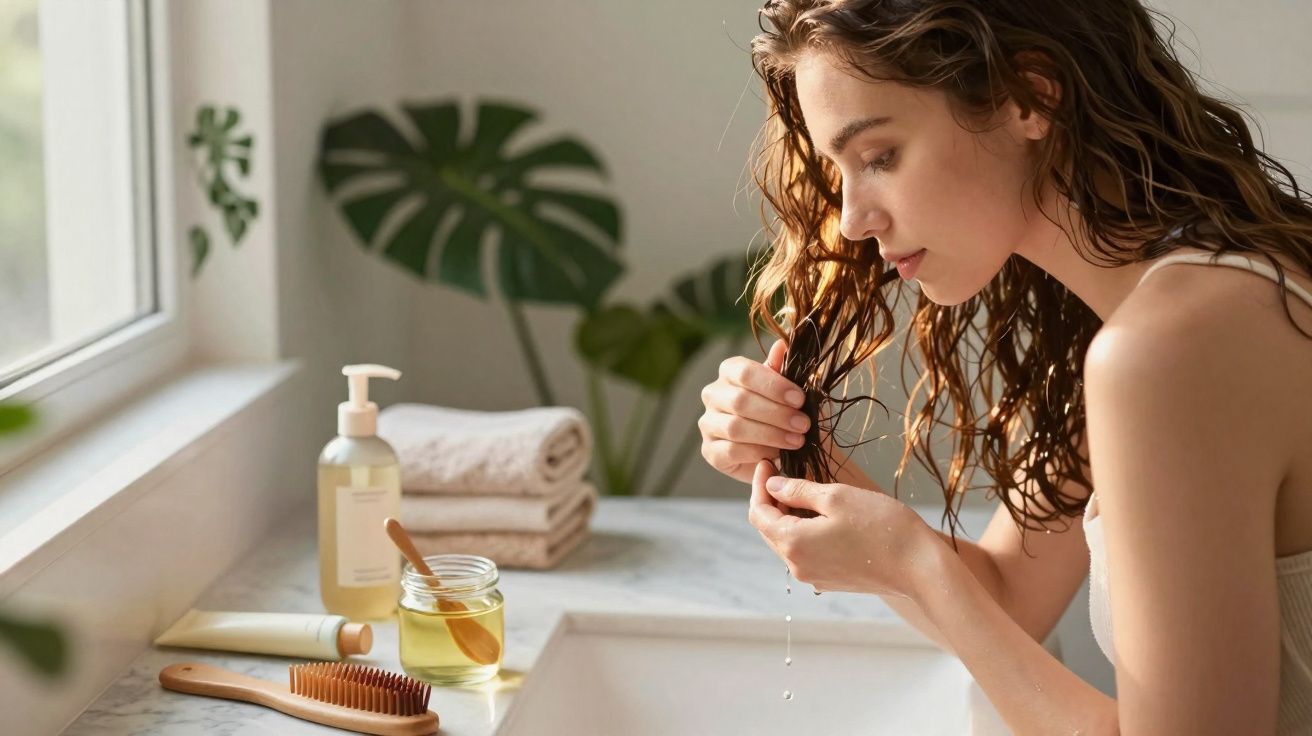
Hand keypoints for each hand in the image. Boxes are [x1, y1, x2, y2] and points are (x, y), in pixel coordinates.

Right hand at [699, 338, 810, 483]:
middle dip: (777, 413)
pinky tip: (778, 455)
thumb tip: (781, 344)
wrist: (778, 450)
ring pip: (735, 427)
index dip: (773, 385)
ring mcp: (708, 423)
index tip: (800, 399)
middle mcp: (713, 394)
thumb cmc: (782, 413)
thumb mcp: (788, 390)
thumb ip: (783, 370)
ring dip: (771, 435)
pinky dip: (758, 452)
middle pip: (740, 401)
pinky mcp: (710, 451)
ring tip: (796, 441)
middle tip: (803, 424)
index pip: (745, 372)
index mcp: (729, 371)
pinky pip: (731, 451)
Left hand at [748, 459, 931, 597]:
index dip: (759, 485)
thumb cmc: (882, 527)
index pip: (759, 513)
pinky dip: (805, 531)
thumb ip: (798, 491)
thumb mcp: (836, 497)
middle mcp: (798, 566)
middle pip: (769, 529)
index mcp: (793, 543)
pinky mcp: (831, 580)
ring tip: (803, 490)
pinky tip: (821, 515)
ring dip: (789, 516)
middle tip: (781, 472)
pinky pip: (806, 553)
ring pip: (787, 542)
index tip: (767, 462)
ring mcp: (814, 576)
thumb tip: (773, 486)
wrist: (920, 568)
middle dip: (771, 500)